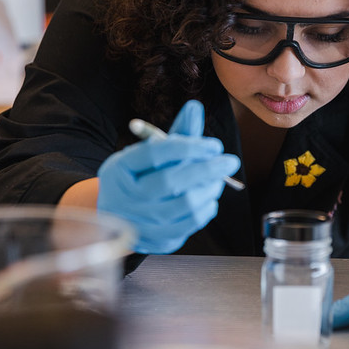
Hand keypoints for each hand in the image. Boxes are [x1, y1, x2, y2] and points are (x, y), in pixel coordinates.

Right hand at [97, 100, 239, 253]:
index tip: (214, 145)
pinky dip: (206, 209)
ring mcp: (139, 222)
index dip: (188, 147)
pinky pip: (189, 225)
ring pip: (184, 206)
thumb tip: (195, 108)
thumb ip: (177, 134)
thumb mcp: (151, 153)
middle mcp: (126, 197)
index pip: (155, 153)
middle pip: (171, 182)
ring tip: (218, 179)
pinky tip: (208, 198)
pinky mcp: (154, 241)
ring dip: (210, 189)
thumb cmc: (140, 177)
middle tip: (230, 161)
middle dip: (207, 169)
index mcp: (120, 168)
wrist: (118, 215)